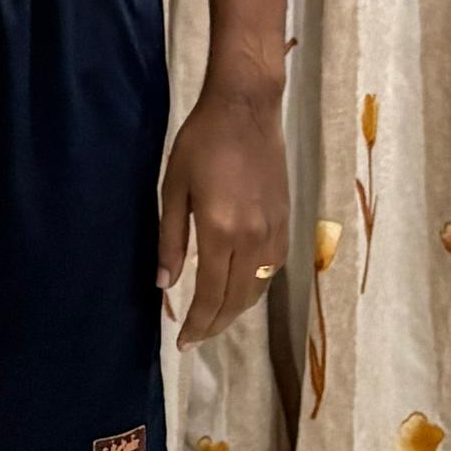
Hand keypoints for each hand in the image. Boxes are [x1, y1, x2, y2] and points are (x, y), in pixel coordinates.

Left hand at [159, 88, 287, 348]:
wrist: (247, 107)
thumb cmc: (201, 142)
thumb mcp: (173, 188)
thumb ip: (170, 239)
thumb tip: (164, 285)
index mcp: (221, 231)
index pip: (211, 294)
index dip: (197, 323)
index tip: (182, 342)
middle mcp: (253, 238)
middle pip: (237, 300)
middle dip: (216, 325)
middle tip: (196, 338)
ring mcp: (275, 231)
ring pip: (259, 289)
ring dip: (237, 310)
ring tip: (215, 320)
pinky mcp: (286, 221)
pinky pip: (273, 270)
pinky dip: (255, 288)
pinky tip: (240, 288)